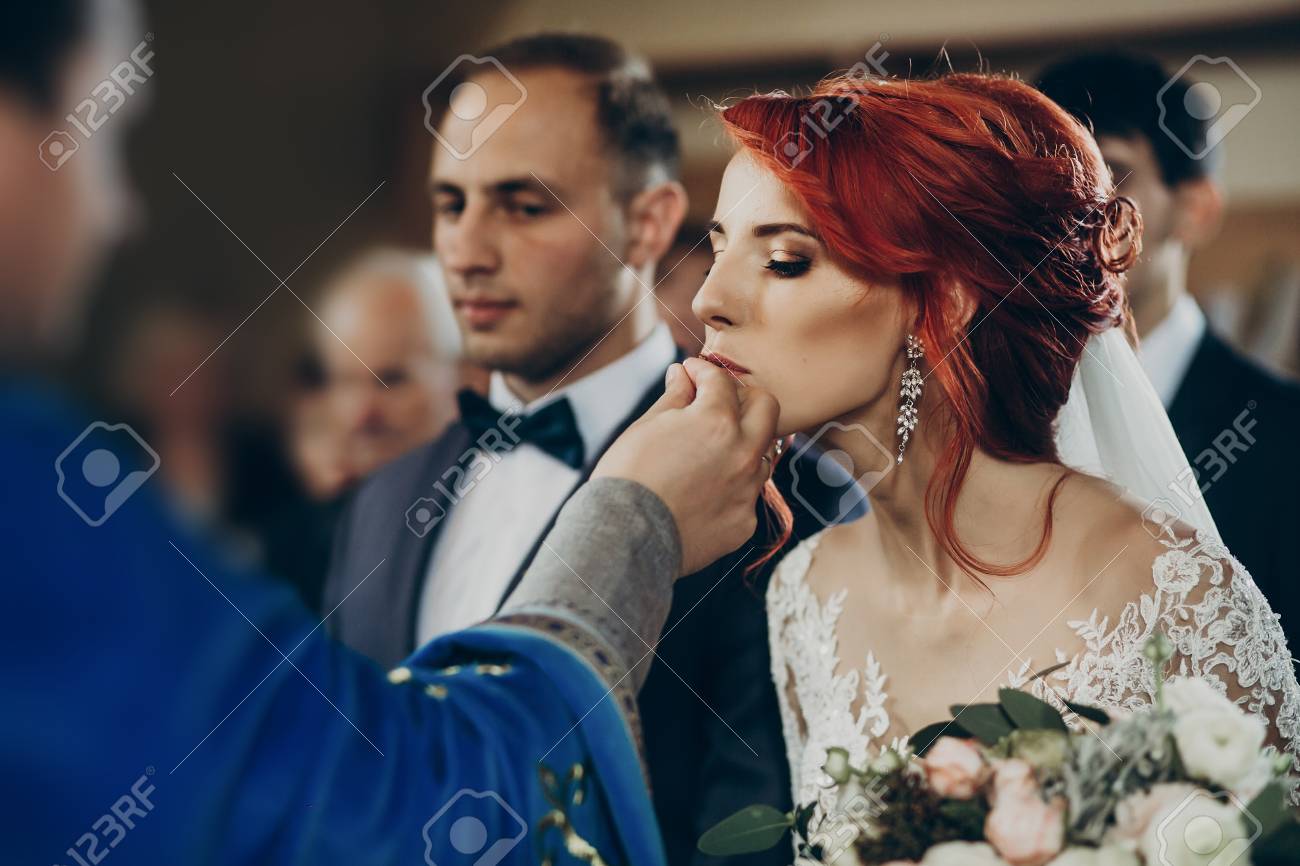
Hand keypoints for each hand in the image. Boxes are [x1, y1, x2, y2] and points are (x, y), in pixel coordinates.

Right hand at [593, 358, 778, 575]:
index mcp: (718, 421)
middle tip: (715, 401)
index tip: (690, 373)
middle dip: (742, 396)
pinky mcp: (745, 522)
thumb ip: (675, 398)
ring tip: (709, 450)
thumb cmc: (628, 478)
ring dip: (742, 443)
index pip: (722, 380)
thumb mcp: (646, 427)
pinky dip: (731, 485)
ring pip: (763, 453)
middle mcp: (744, 453)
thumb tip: (682, 375)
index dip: (702, 370)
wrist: (625, 539)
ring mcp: (749, 490)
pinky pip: (748, 493)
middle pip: (767, 407)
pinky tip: (704, 490)